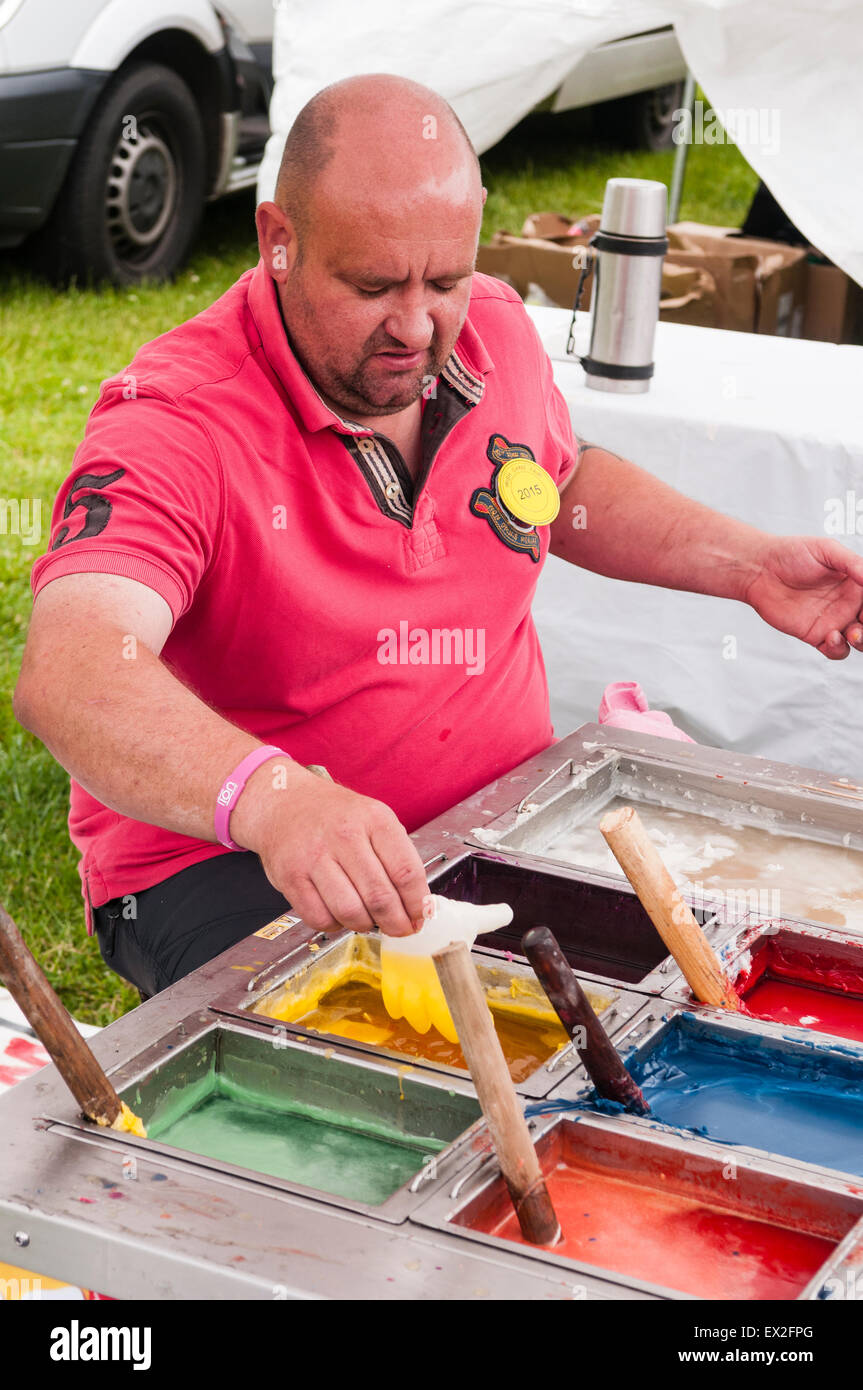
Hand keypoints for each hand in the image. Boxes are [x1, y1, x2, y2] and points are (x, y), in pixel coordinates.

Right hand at [231, 760, 427, 936]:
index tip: (420, 917)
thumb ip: (397, 856)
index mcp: (374, 819)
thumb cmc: (334, 815)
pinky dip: (335, 925)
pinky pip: (320, 918)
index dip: (417, 903)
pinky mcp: (291, 877)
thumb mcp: (373, 818)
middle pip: (380, 897)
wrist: (284, 803)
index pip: (407, 872)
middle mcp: (344, 836)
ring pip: (351, 912)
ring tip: (369, 920)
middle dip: (396, 923)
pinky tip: (339, 914)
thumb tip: (417, 903)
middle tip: (399, 929)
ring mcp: (314, 857)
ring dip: (365, 925)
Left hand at [744, 536, 862, 658]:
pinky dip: (839, 649)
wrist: (760, 570)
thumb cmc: (791, 553)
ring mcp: (834, 621)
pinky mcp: (815, 635)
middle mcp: (849, 604)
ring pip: (859, 640)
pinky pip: (835, 650)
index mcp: (856, 583)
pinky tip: (831, 637)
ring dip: (862, 641)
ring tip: (854, 634)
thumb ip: (851, 563)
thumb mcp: (826, 550)